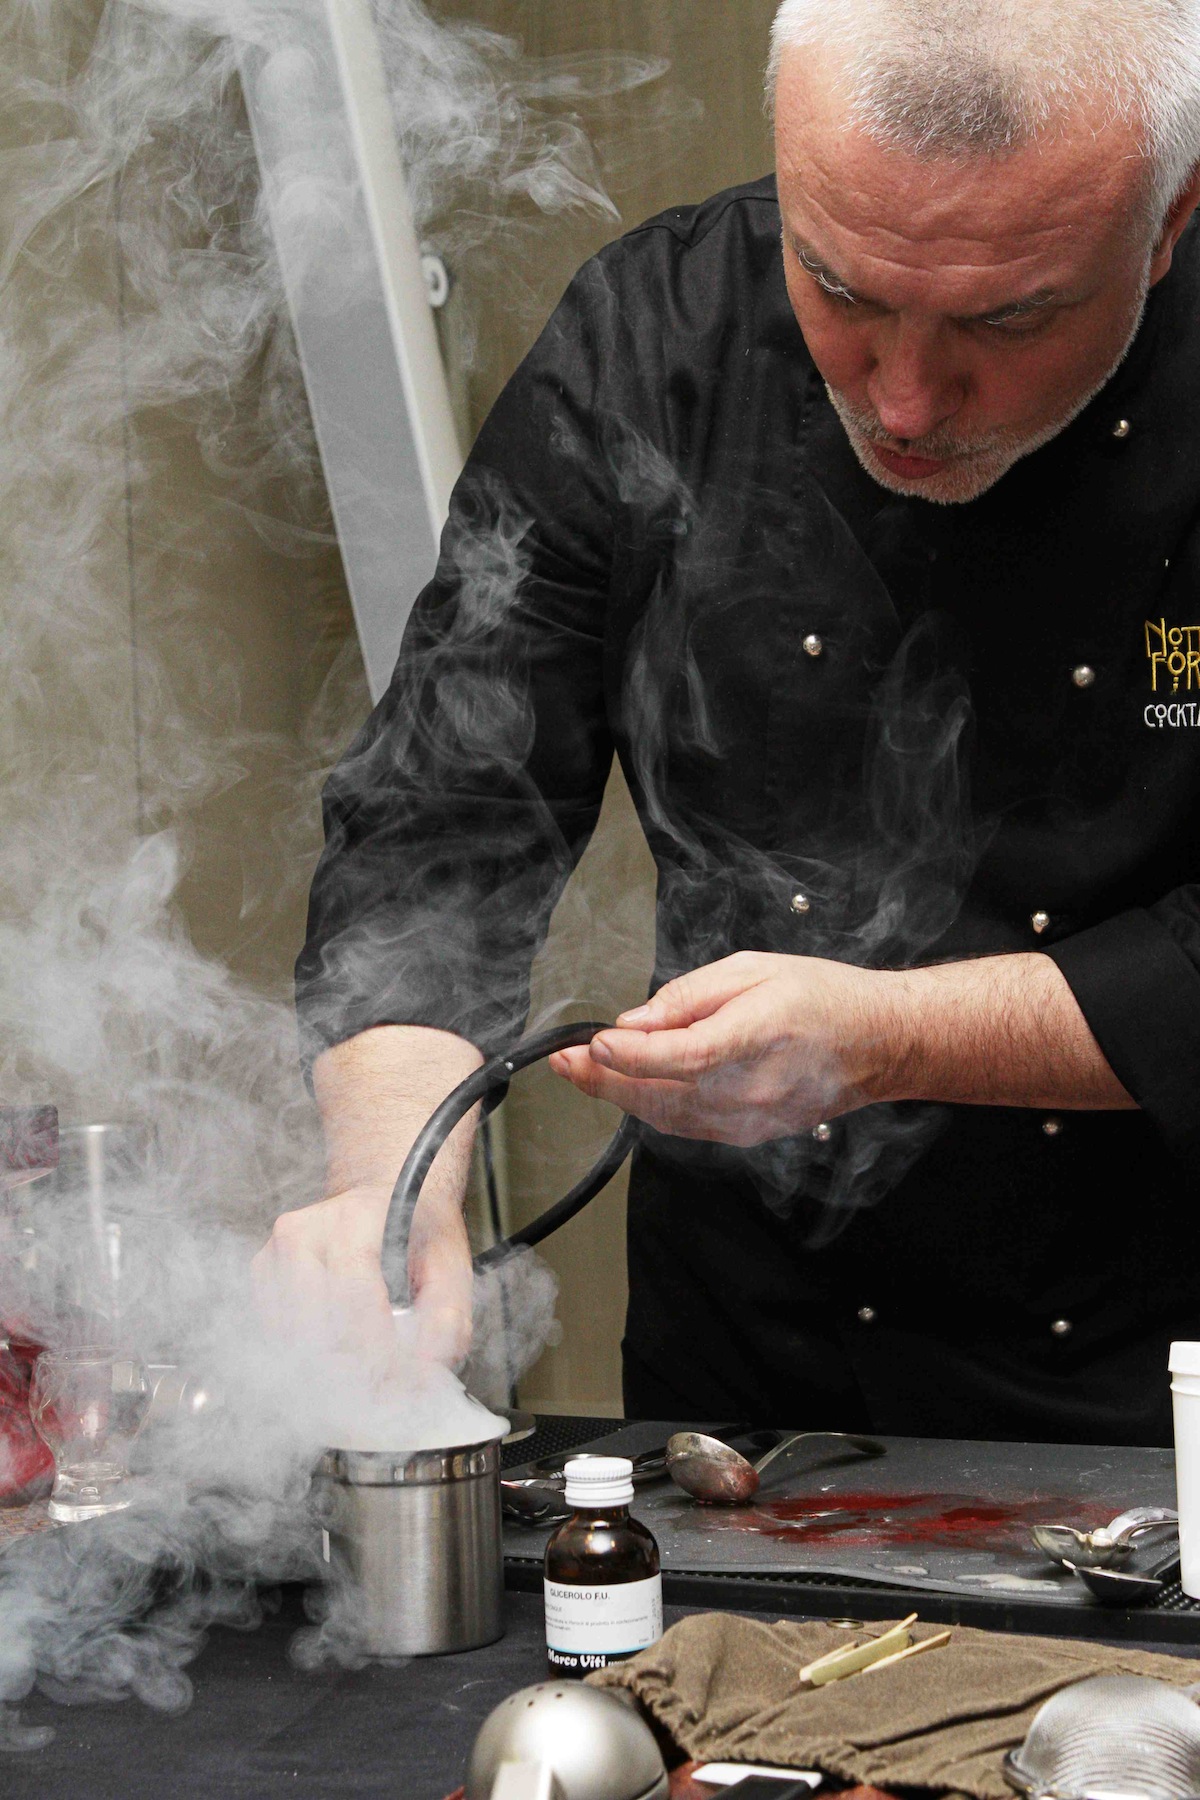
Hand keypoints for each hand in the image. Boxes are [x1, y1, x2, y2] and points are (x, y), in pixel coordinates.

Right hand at [251, 1183, 473, 1368]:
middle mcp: (303, 1232)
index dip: (379, 1351)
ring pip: (289, 1339)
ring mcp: (274, 1252)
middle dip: (352, 1370)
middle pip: (315, 1327)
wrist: (382, 1193)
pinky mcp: (260, 1273)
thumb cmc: (416, 1231)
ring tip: (363, 1374)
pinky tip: (336, 1354)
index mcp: (353, 1220)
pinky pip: (274, 1335)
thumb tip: (425, 1369)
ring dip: (325, 1369)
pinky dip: (305, 1356)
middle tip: (384, 1389)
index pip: (355, 1299)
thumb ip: (447, 1319)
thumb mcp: (451, 1265)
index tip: (401, 1381)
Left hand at [549, 952, 901, 1143]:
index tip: (592, 1043)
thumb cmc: (821, 998)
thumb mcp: (752, 970)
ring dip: (619, 1097)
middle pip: (658, 1096)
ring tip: (582, 1071)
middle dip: (602, 1079)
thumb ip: (689, 995)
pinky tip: (629, 1088)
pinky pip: (686, 1126)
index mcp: (754, 1039)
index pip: (677, 1058)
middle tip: (563, 1059)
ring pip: (665, 1118)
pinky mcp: (747, 1133)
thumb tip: (636, 1020)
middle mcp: (750, 1090)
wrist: (877, 1043)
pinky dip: (651, 1107)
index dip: (627, 1055)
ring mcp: (749, 1120)